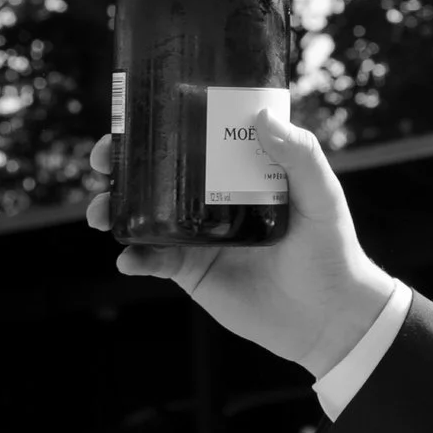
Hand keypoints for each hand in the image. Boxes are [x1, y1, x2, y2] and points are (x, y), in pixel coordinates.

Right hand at [89, 111, 394, 379]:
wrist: (330, 316)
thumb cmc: (332, 250)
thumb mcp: (321, 196)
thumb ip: (300, 156)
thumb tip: (262, 118)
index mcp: (238, 172)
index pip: (192, 140)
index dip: (158, 127)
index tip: (132, 115)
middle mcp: (212, 199)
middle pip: (155, 174)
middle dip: (120, 164)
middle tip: (104, 160)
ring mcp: (198, 236)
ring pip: (143, 216)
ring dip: (113, 209)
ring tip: (100, 212)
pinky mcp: (192, 272)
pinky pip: (152, 260)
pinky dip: (133, 257)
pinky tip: (127, 257)